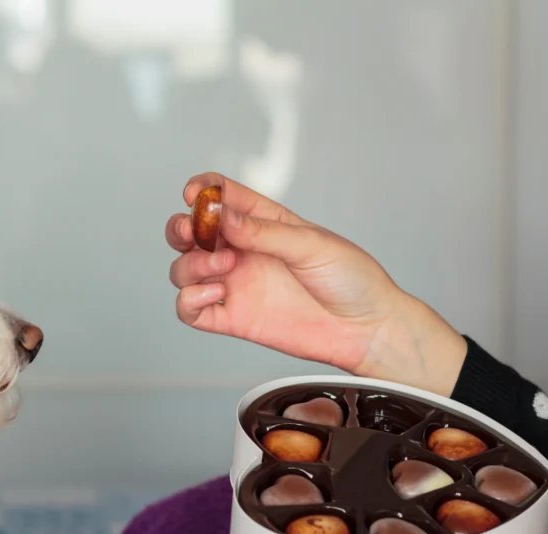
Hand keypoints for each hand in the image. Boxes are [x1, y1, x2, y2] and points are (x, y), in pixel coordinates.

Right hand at [166, 173, 466, 395]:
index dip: (200, 189)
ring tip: (223, 268)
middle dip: (180, 229)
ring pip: (184, 270)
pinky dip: (190, 300)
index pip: (220, 196)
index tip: (194, 194)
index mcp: (262, 222)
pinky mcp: (232, 318)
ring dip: (190, 265)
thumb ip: (263, 232)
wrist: (367, 329)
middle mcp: (243, 252)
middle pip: (189, 233)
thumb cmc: (350, 278)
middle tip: (192, 234)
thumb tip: (222, 217)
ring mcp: (235, 285)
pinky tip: (216, 293)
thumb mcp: (311, 244)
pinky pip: (191, 310)